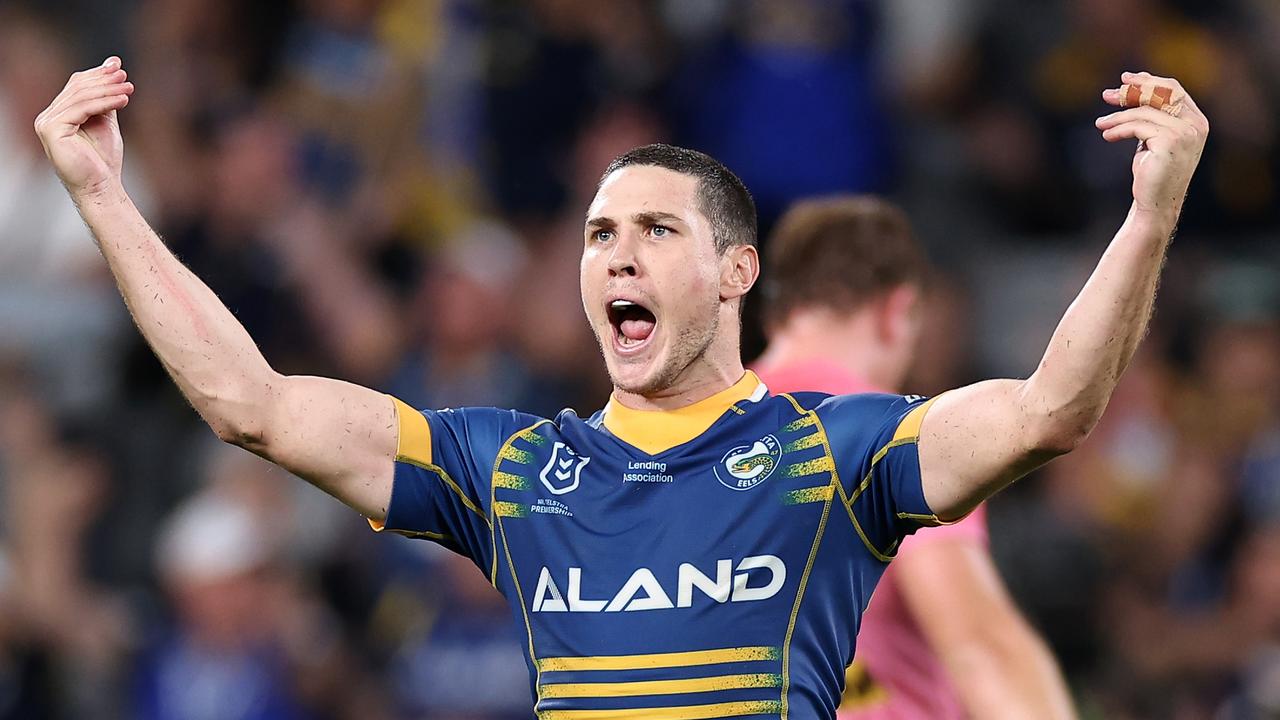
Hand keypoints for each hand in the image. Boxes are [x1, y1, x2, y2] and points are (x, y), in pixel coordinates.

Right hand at [33, 56, 134, 199]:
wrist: (101, 186)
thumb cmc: (103, 159)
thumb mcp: (106, 120)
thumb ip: (107, 96)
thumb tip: (113, 65)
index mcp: (58, 114)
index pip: (76, 86)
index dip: (97, 75)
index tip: (119, 67)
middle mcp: (48, 117)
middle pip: (77, 89)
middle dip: (104, 81)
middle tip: (125, 76)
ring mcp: (47, 123)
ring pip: (80, 97)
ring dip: (107, 90)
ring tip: (129, 88)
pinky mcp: (52, 130)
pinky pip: (81, 109)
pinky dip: (104, 103)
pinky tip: (123, 100)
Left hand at [1095, 72, 1208, 219]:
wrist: (1155, 203)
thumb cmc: (1152, 172)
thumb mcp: (1153, 138)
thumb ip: (1151, 115)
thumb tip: (1128, 89)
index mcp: (1197, 120)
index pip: (1173, 89)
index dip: (1148, 80)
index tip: (1125, 79)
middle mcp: (1196, 124)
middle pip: (1160, 92)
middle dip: (1132, 91)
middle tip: (1107, 95)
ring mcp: (1185, 133)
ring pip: (1144, 111)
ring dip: (1118, 115)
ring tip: (1101, 124)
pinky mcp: (1170, 142)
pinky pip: (1137, 126)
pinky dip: (1118, 129)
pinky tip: (1106, 135)